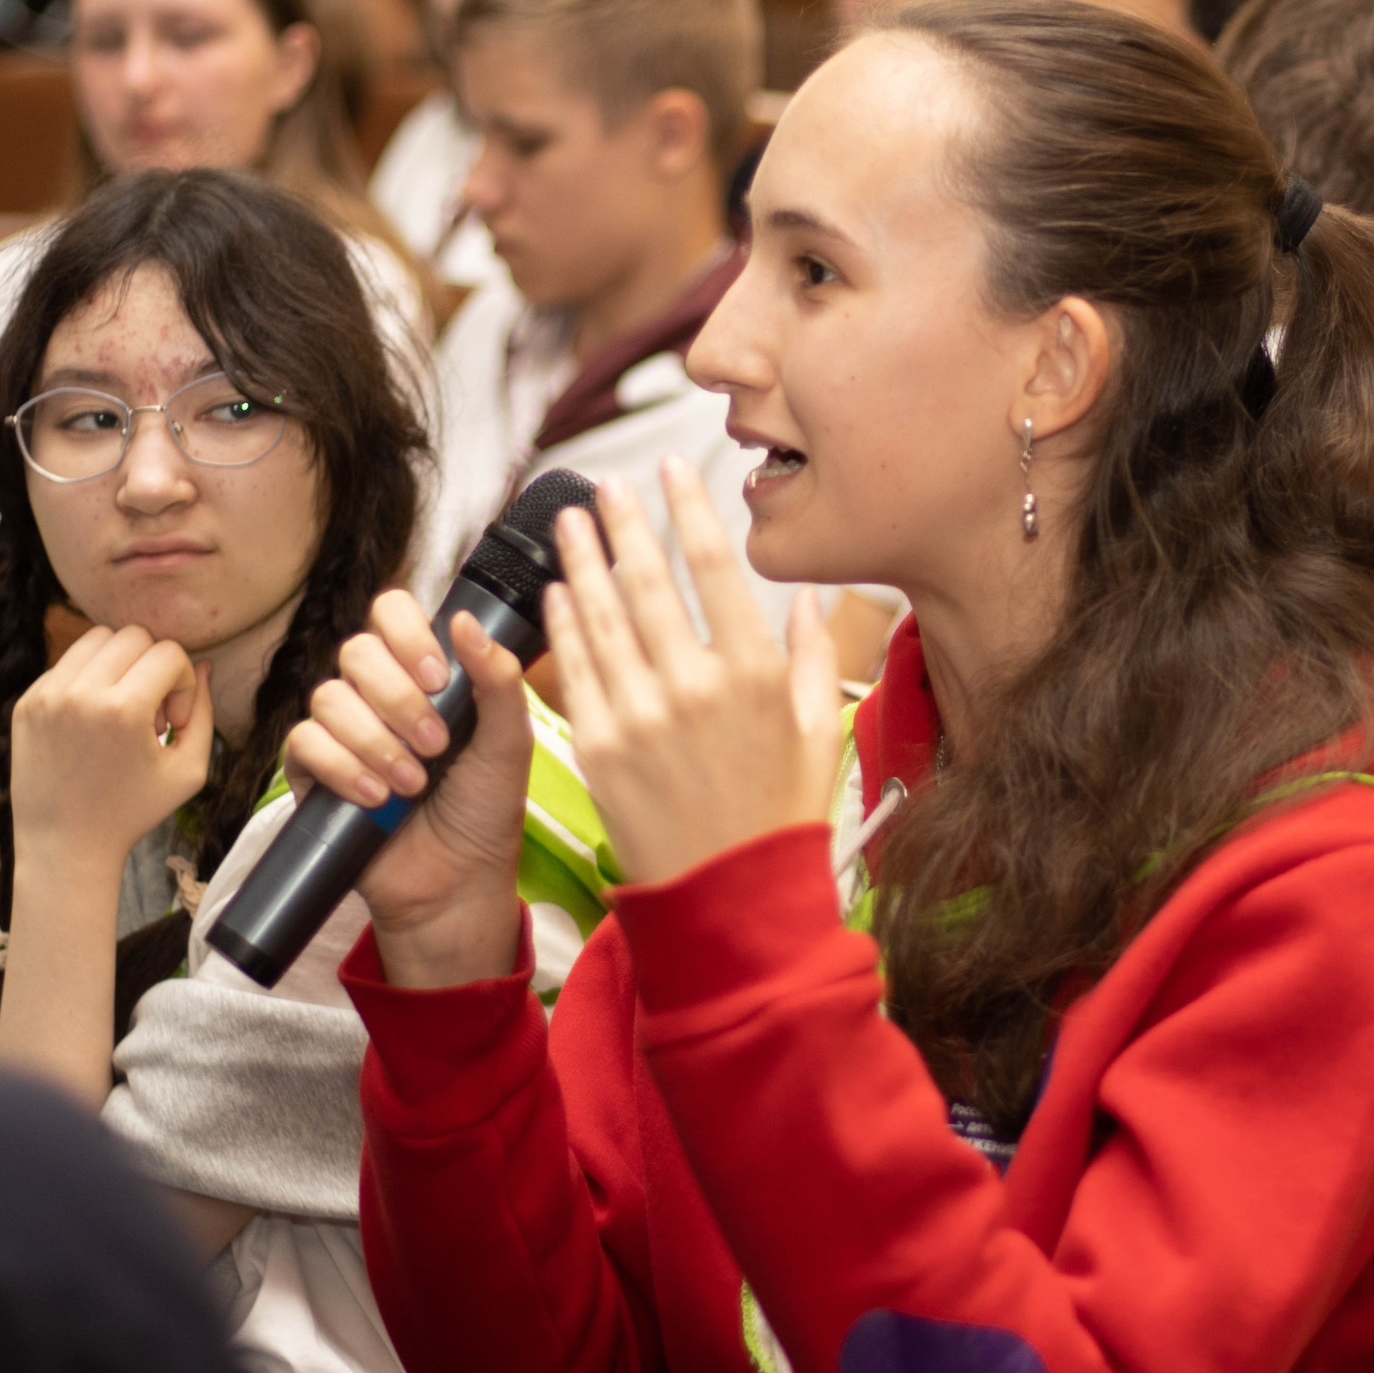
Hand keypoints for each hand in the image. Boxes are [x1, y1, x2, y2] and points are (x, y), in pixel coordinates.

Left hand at [11, 625, 213, 867]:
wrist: (64, 844)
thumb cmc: (132, 812)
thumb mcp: (188, 771)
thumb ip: (204, 712)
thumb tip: (205, 664)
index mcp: (122, 710)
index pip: (169, 653)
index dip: (183, 684)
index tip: (173, 723)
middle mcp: (80, 693)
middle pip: (134, 636)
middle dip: (153, 668)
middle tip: (148, 714)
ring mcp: (47, 694)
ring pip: (98, 638)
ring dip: (121, 664)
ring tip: (121, 710)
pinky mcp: (27, 700)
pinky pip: (69, 662)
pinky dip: (90, 679)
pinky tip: (94, 721)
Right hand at [283, 591, 535, 977]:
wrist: (457, 883)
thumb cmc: (485, 811)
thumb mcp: (508, 744)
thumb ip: (498, 681)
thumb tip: (466, 619)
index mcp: (423, 674)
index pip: (392, 613)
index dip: (407, 633)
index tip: (439, 677)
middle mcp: (377, 695)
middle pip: (356, 651)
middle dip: (397, 698)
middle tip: (436, 745)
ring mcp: (342, 732)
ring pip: (328, 698)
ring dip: (375, 741)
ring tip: (413, 784)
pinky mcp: (314, 773)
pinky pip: (304, 743)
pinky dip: (343, 768)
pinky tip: (377, 797)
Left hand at [546, 457, 842, 884]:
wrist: (729, 901)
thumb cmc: (779, 818)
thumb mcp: (817, 733)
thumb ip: (811, 657)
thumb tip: (810, 598)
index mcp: (753, 674)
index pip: (712, 567)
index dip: (687, 510)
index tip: (671, 470)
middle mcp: (693, 687)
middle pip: (646, 581)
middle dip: (622, 524)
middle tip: (604, 485)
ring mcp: (638, 716)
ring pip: (600, 617)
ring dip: (581, 561)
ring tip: (569, 522)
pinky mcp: (596, 748)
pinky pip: (573, 669)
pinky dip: (562, 625)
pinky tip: (556, 594)